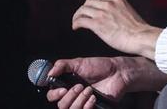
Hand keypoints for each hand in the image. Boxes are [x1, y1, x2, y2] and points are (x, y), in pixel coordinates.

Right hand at [46, 56, 166, 107]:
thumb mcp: (79, 62)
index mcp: (67, 85)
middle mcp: (73, 96)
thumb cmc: (99, 66)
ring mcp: (82, 103)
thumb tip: (49, 73)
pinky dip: (87, 106)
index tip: (62, 89)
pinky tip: (94, 97)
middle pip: (61, 105)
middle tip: (80, 86)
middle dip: (69, 97)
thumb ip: (62, 65)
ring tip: (89, 90)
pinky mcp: (91, 108)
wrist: (118, 72)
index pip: (52, 95)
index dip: (54, 94)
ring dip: (79, 100)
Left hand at [72, 0, 161, 58]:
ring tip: (76, 22)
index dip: (95, 7)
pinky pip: (81, 20)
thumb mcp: (130, 15)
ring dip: (77, 16)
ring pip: (83, 9)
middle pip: (89, 2)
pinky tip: (75, 28)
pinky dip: (76, 23)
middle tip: (82, 17)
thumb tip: (116, 21)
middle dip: (84, 9)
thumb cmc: (139, 32)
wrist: (141, 37)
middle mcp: (109, 3)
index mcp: (118, 0)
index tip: (94, 14)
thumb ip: (120, 13)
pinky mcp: (97, 24)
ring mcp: (102, 13)